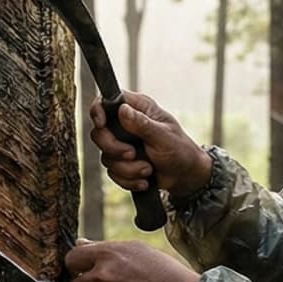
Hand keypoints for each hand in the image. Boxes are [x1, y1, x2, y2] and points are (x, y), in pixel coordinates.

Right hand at [87, 92, 211, 198]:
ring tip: (148, 170)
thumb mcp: (164, 136)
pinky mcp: (121, 162)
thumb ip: (143, 124)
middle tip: (132, 155)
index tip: (101, 124)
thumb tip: (123, 110)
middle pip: (99, 133)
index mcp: (137, 108)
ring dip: (128, 169)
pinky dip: (128, 180)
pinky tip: (144, 180)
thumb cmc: (180, 150)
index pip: (106, 101)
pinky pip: (112, 172)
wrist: (184, 176)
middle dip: (114, 149)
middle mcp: (125, 124)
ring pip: (106, 157)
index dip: (98, 111)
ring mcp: (122, 144)